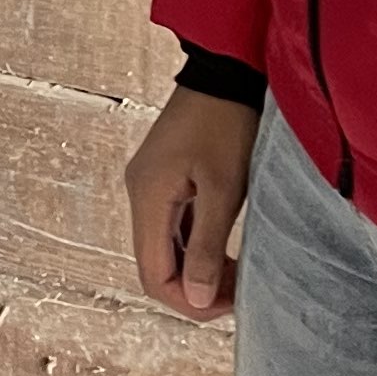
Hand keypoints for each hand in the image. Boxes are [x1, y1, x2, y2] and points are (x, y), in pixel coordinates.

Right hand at [122, 85, 259, 318]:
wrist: (225, 70)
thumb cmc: (227, 123)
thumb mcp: (223, 188)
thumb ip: (206, 245)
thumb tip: (195, 299)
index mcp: (148, 197)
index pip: (154, 275)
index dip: (188, 301)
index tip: (227, 305)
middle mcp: (140, 193)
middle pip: (156, 265)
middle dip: (194, 289)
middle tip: (235, 295)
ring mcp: (150, 185)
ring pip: (165, 248)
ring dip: (196, 269)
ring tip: (235, 276)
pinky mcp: (164, 178)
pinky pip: (173, 227)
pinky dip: (195, 247)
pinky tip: (223, 252)